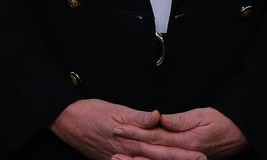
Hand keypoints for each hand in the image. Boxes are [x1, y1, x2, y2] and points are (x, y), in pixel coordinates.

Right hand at [50, 99, 203, 159]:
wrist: (66, 122)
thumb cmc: (90, 112)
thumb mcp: (114, 110)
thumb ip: (137, 116)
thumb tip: (157, 116)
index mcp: (132, 137)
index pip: (162, 147)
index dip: (182, 153)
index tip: (200, 155)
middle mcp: (128, 151)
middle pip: (159, 159)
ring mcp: (120, 158)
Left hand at [111, 107, 247, 159]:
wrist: (241, 134)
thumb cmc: (223, 123)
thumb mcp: (203, 116)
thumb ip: (180, 120)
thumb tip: (161, 119)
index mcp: (186, 142)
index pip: (156, 137)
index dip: (136, 132)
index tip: (120, 128)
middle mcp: (184, 153)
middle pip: (152, 152)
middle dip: (131, 147)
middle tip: (113, 142)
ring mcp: (185, 159)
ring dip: (137, 159)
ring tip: (117, 156)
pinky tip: (138, 159)